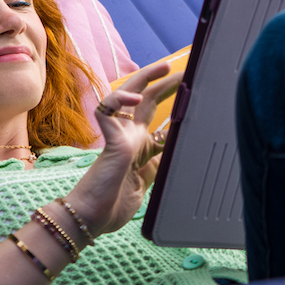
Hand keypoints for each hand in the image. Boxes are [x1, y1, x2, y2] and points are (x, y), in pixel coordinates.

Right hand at [66, 61, 182, 235]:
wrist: (93, 217)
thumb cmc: (114, 205)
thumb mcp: (148, 182)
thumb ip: (160, 164)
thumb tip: (179, 146)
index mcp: (139, 148)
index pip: (156, 120)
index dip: (172, 105)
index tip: (191, 95)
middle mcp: (128, 137)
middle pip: (145, 101)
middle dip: (163, 84)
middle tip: (182, 71)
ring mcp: (118, 135)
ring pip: (126, 95)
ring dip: (146, 79)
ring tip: (166, 67)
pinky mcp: (109, 138)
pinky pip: (107, 109)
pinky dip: (119, 98)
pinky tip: (136, 97)